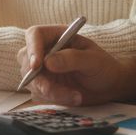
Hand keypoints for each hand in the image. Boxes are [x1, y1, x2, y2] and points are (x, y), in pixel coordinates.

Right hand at [16, 25, 135, 106]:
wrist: (108, 87)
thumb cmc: (103, 67)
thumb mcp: (93, 60)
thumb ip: (72, 58)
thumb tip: (48, 62)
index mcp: (56, 36)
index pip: (34, 35)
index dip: (32, 48)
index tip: (37, 65)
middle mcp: (45, 51)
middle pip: (27, 60)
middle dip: (39, 79)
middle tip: (52, 90)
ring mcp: (42, 70)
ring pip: (32, 82)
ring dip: (52, 92)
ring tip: (76, 96)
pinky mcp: (44, 87)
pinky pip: (39, 94)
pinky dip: (55, 99)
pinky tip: (73, 98)